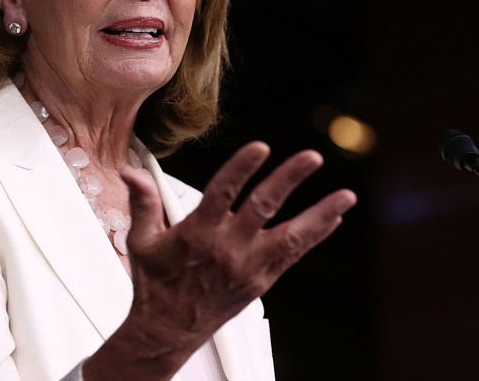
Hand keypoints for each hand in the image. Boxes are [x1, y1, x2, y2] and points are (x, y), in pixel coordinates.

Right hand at [86, 141, 355, 377]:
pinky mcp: (261, 281)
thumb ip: (143, 202)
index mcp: (197, 234)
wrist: (167, 330)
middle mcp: (227, 249)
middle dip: (290, 180)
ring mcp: (248, 267)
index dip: (242, 168)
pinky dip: (315, 236)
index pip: (222, 192)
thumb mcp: (141, 240)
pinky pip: (293, 255)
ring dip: (320, 214)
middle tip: (311, 157)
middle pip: (264, 207)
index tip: (260, 147)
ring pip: (291, 236)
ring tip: (346, 195)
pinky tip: (332, 218)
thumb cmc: (154, 283)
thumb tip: (132, 171)